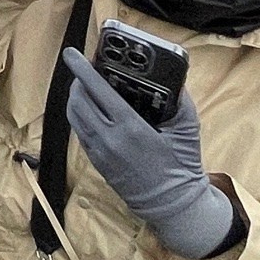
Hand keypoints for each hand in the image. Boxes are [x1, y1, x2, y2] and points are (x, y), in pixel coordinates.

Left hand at [62, 49, 237, 259]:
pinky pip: (79, 132)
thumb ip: (181, 101)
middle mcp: (110, 139)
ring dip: (75, 96)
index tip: (71, 54)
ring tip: (84, 85)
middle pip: (79, 100)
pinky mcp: (97, 162)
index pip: (98, 91)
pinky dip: (79, 115)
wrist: (173, 205)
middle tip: (84, 68)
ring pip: (74, 116)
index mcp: (131, 128)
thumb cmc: (182, 167)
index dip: (82, 69)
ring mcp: (100, 152)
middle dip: (78, 80)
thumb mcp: (187, 131)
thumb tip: (175, 77)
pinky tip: (89, 108)